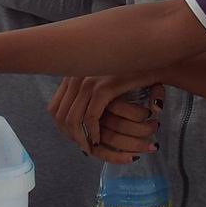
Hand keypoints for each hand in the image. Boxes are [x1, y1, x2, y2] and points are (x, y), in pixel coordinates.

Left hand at [48, 75, 162, 163]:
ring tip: (90, 146)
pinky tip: (100, 139)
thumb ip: (85, 96)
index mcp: (72, 75)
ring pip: (73, 119)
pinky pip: (92, 118)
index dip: (61, 128)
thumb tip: (66, 119)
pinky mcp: (104, 88)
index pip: (53, 108)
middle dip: (69, 135)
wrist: (152, 60)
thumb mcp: (101, 81)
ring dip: (80, 138)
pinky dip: (94, 132)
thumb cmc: (129, 73)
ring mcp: (89, 81)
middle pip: (59, 115)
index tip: (72, 138)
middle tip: (82, 146)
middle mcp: (76, 76)